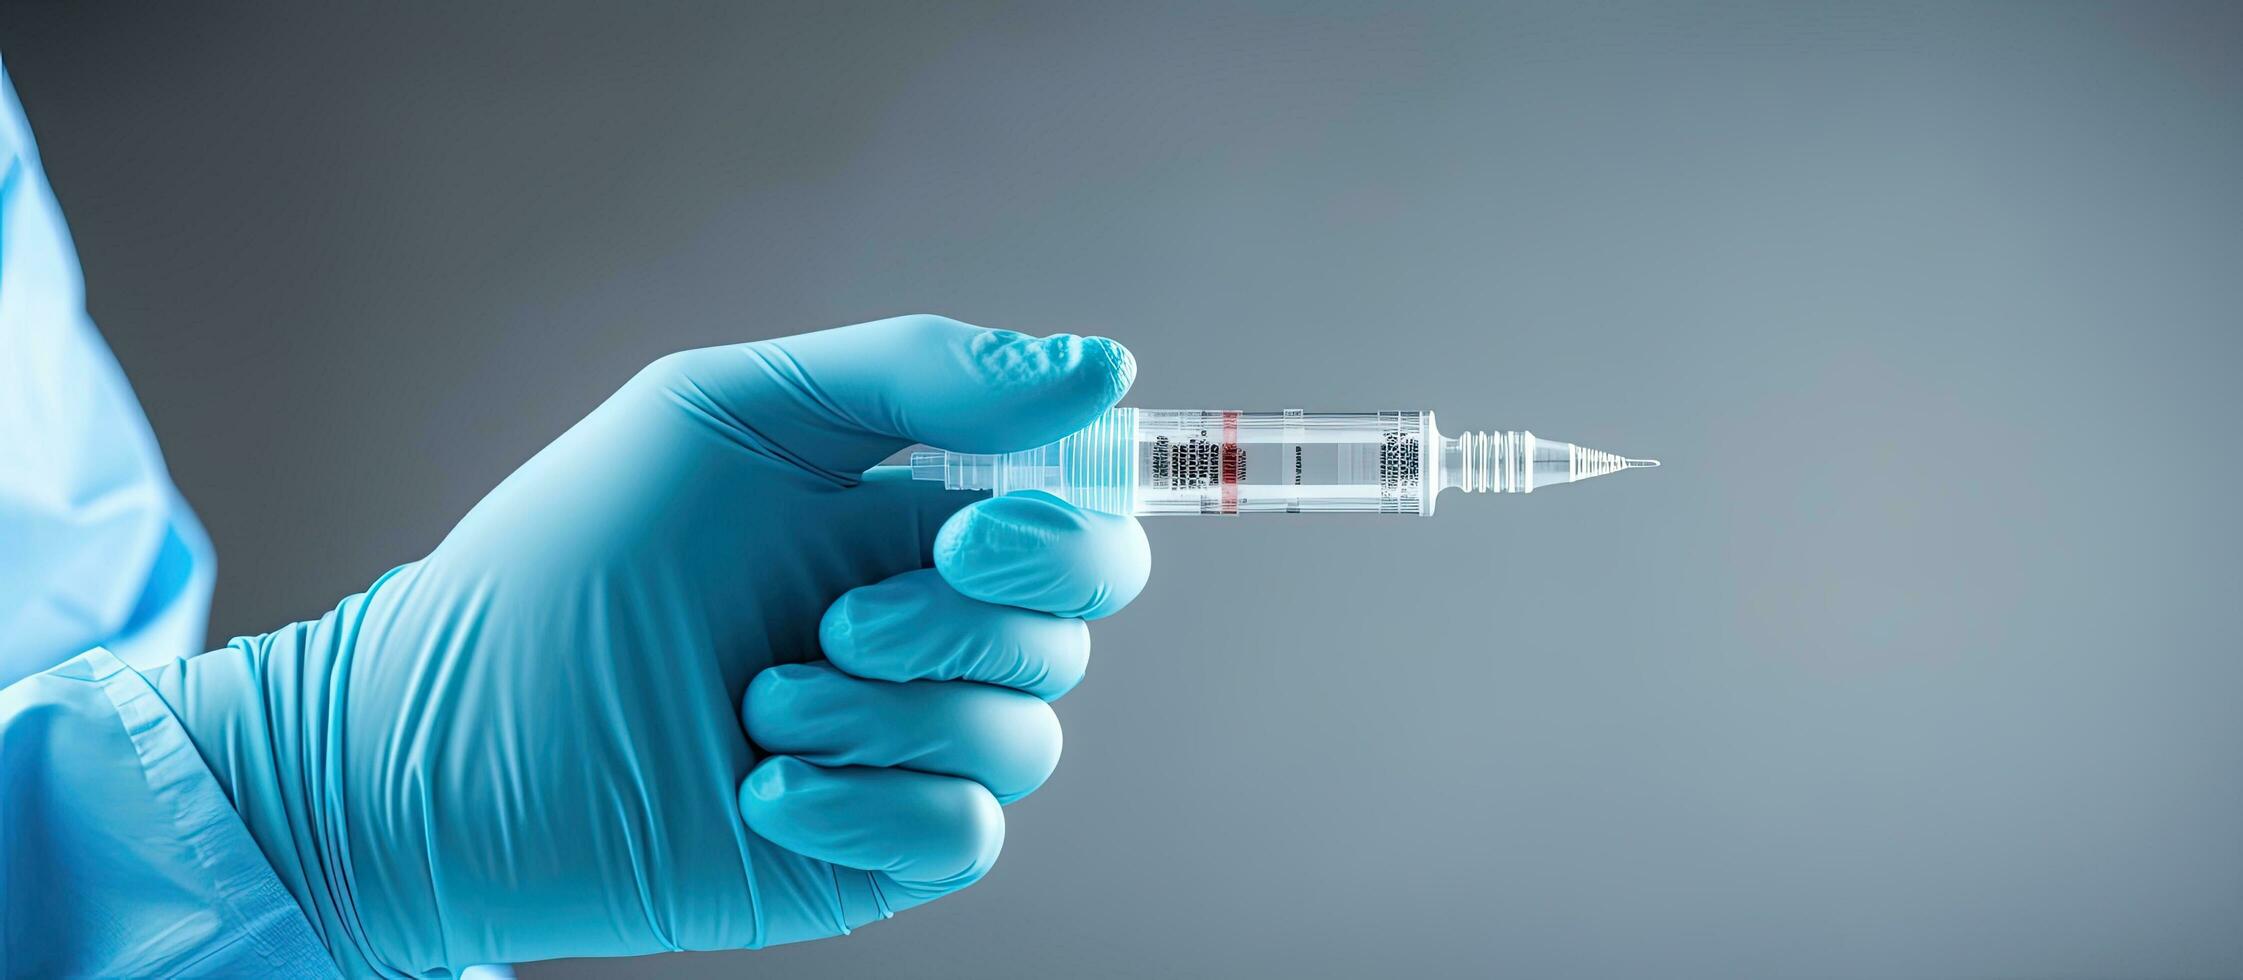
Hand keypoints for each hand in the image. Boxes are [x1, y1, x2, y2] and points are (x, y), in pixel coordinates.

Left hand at [150, 315, 1147, 972]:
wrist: (443, 739)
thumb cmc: (569, 562)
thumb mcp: (729, 415)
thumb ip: (918, 375)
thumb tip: (1099, 366)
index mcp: (906, 523)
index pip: (1076, 524)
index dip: (1067, 531)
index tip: (975, 528)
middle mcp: (921, 635)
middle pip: (1068, 633)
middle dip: (966, 624)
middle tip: (840, 620)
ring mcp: (897, 748)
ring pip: (1023, 737)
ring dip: (889, 715)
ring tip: (757, 702)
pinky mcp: (866, 852)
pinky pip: (964, 834)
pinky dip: (874, 805)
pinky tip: (762, 787)